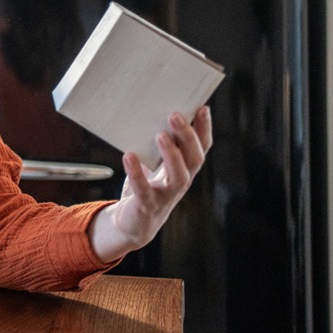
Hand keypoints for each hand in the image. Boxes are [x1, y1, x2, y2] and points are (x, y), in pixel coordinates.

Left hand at [89, 106, 212, 262]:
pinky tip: (129, 156)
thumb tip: (153, 113)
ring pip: (178, 177)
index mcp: (184, 169)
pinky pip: (144, 190)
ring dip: (171, 155)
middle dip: (187, 137)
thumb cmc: (146, 187)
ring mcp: (166, 196)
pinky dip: (137, 173)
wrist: (133, 224)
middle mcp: (180, 182)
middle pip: (194, 160)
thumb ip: (158, 146)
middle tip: (175, 115)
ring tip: (160, 135)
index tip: (202, 108)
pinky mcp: (147, 206)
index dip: (204, 130)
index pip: (201, 148)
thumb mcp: (154, 164)